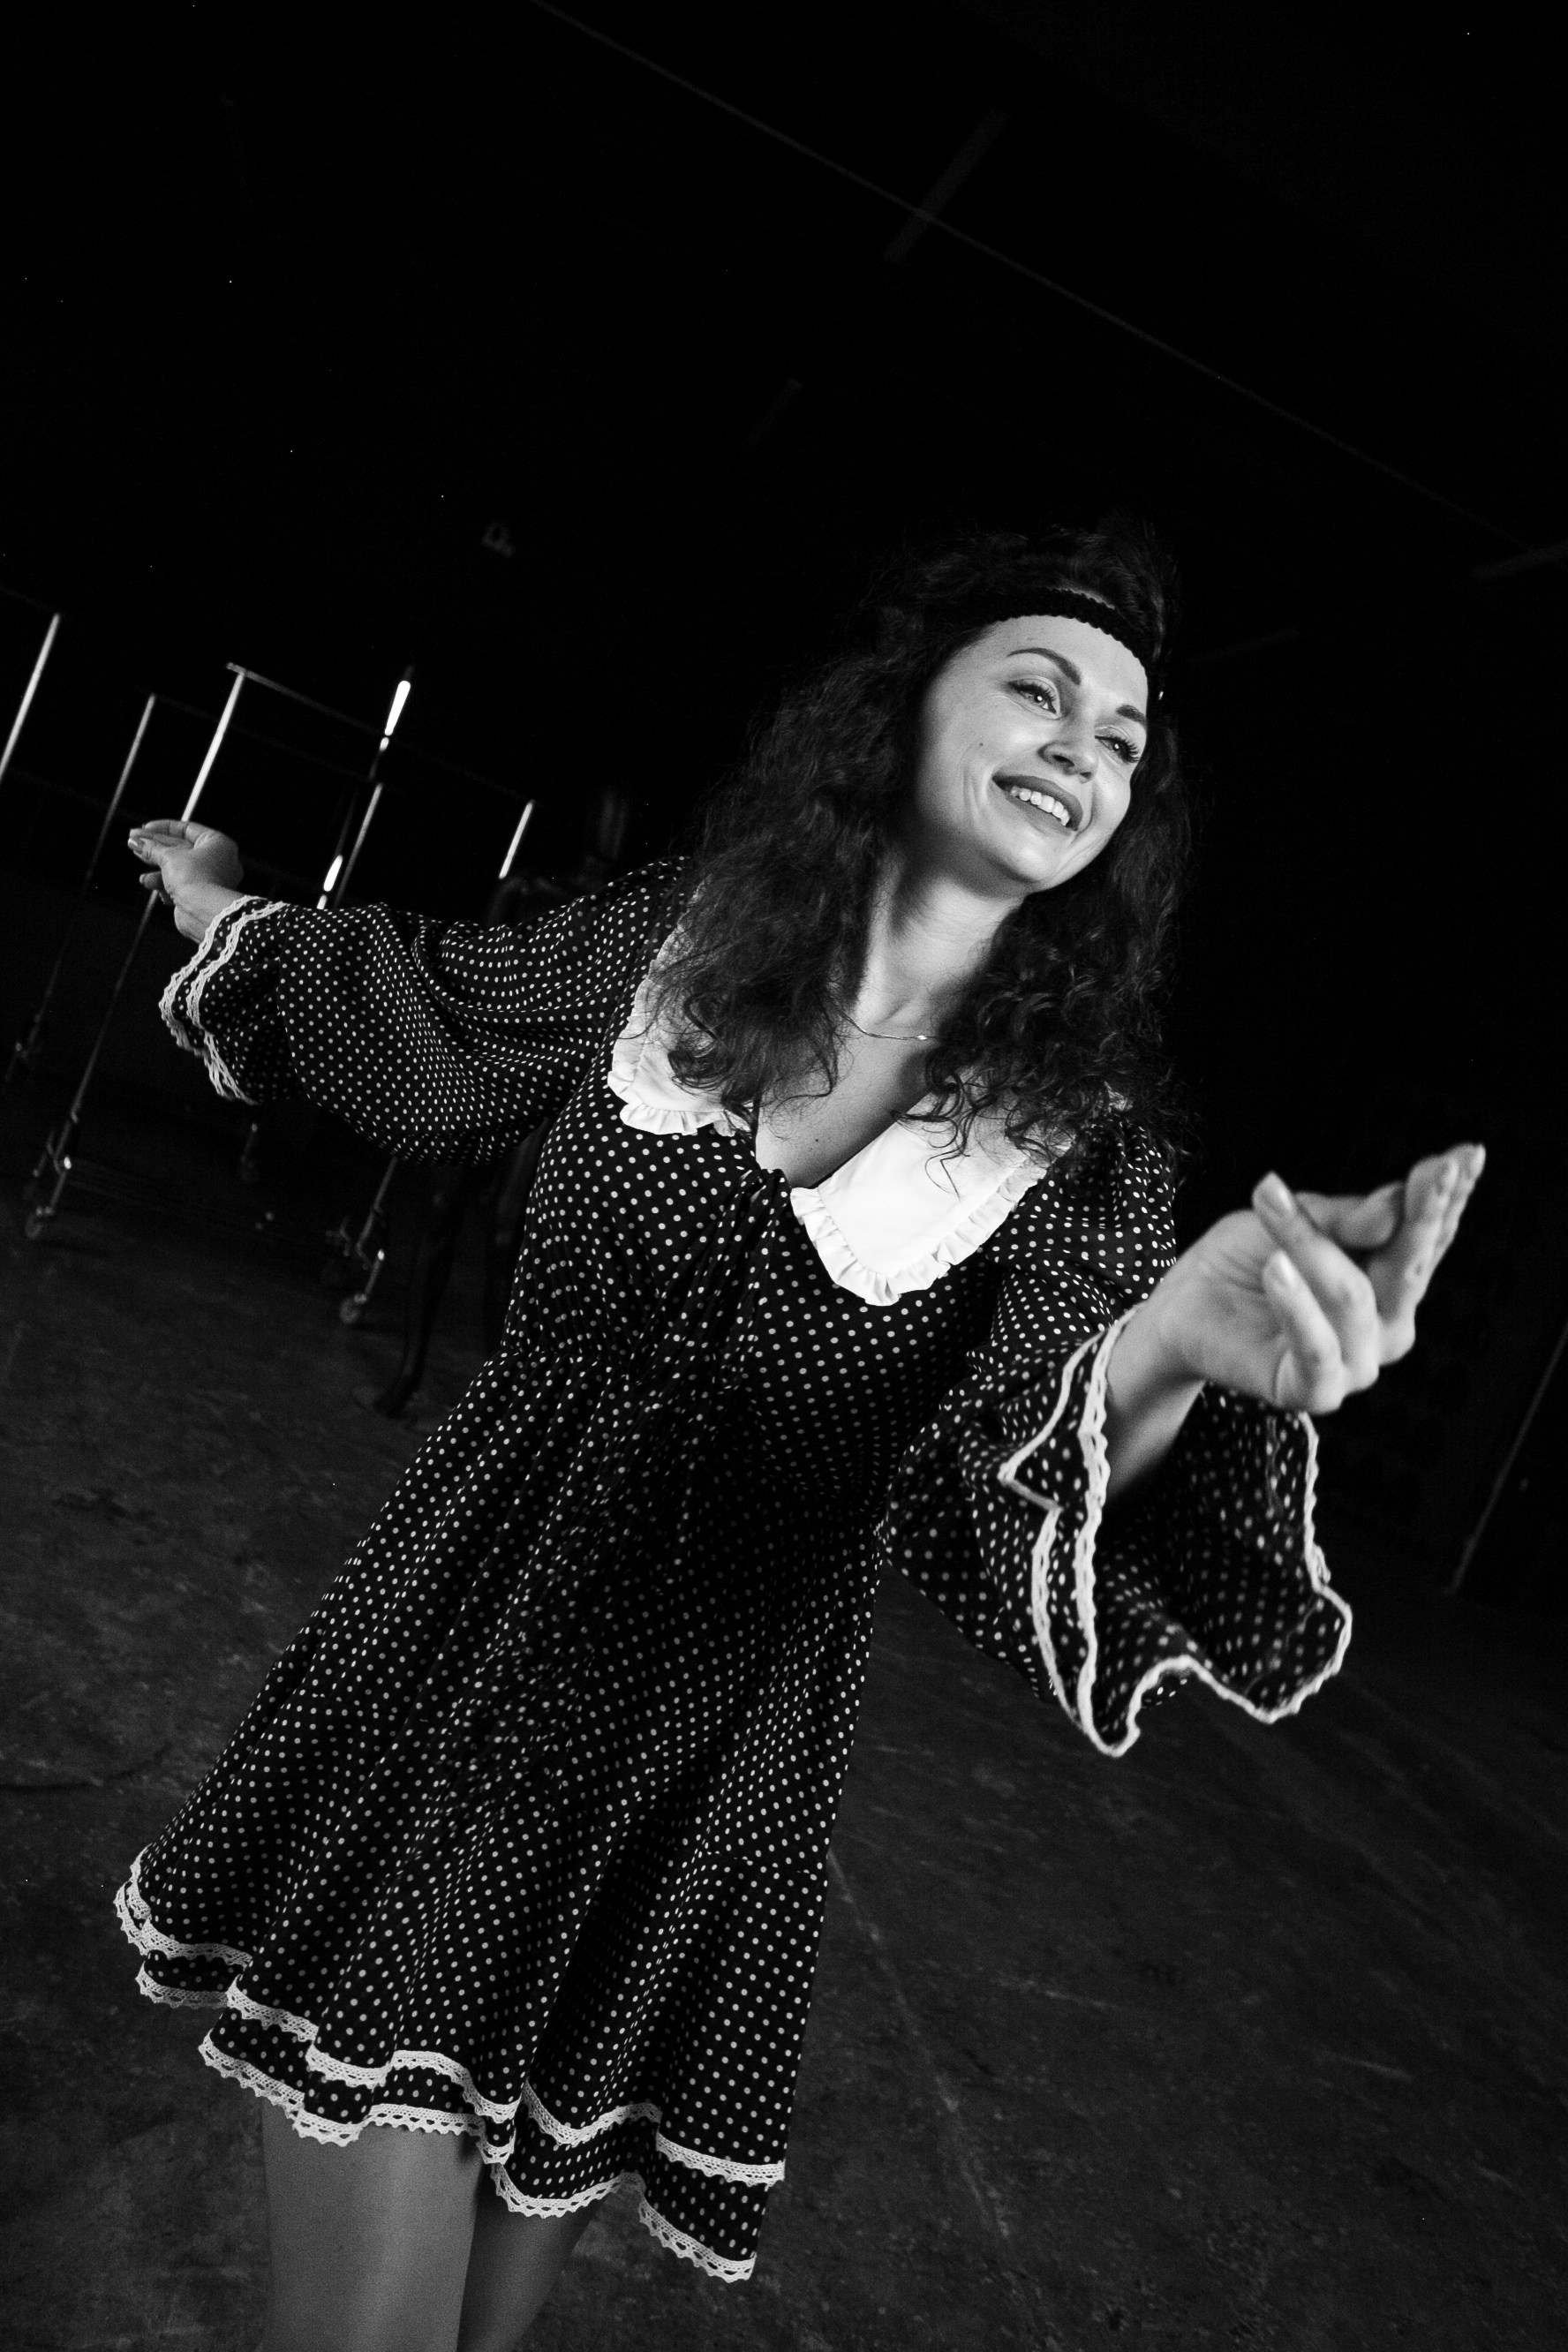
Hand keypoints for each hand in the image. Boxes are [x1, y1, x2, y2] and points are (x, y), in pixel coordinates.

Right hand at [128, 820, 245, 941]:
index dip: (163, 828)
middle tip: (136, 843)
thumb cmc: (197, 880)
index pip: (187, 828)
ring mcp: (210, 880)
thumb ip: (151, 848)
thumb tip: (138, 842)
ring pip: (178, 869)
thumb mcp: (168, 857)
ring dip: (157, 869)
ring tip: (141, 863)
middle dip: (155, 848)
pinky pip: (181, 886)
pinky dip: (165, 885)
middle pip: (180, 849)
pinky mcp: (201, 897)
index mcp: (217, 843)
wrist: (202, 911)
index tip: (145, 829)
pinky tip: (152, 884)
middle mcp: (218, 861)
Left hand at [1137, 1144, 1485, 1414]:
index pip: (1429, 1237)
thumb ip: (1348, 1219)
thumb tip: (1397, 1202)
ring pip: (1351, 1296)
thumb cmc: (1244, 1262)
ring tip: (1271, 1201)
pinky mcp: (1316, 1389)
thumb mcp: (1296, 1222)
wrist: (1182, 1307)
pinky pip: (1316, 1347)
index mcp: (1390, 1281)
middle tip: (1431, 1171)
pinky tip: (1276, 1268)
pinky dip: (1295, 1305)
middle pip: (1411, 1266)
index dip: (1450, 1197)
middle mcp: (1386, 1324)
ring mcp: (1357, 1361)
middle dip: (1424, 1216)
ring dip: (1309, 1245)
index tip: (1467, 1154)